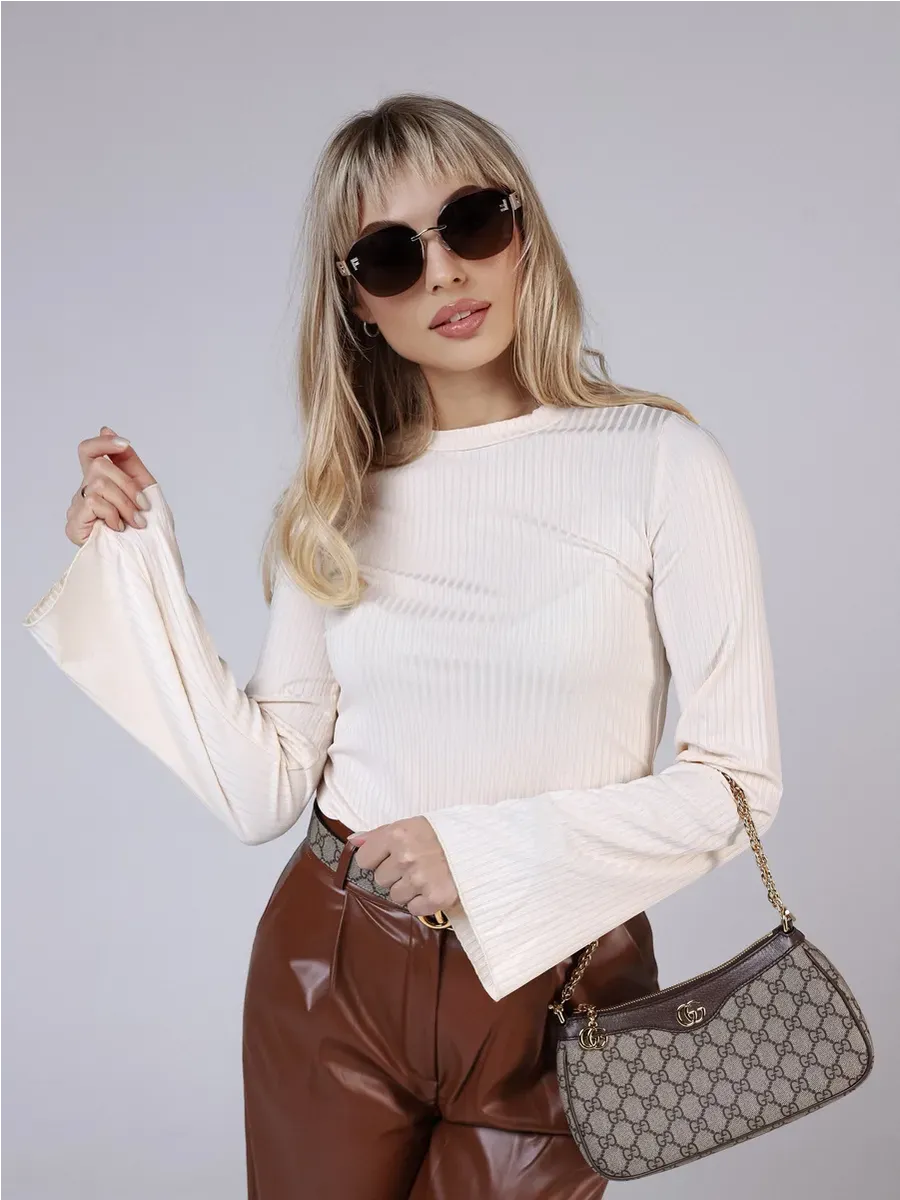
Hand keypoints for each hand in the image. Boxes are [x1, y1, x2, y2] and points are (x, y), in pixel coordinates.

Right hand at [67, 425, 157, 546]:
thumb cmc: (143, 527)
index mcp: (100, 480)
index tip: (124, 444)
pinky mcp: (74, 522)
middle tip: (144, 507)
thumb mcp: (142, 487)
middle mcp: (84, 490)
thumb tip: (106, 428)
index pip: (88, 450)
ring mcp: (77, 506)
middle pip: (100, 466)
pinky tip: (119, 528)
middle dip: (128, 485)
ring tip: (136, 522)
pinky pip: (93, 502)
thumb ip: (128, 460)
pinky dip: (113, 515)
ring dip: (125, 504)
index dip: (102, 442)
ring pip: (99, 484)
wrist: (144, 559)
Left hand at [348, 816, 463, 920]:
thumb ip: (379, 834)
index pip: (364, 858)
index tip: (392, 856)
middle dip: (395, 874)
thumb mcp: (411, 825)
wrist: (480, 847)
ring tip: (427, 875)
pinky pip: (413, 908)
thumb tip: (352, 841)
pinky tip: (434, 886)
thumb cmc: (442, 834)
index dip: (377, 859)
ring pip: (396, 896)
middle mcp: (405, 856)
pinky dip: (423, 902)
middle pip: (380, 879)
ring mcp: (420, 879)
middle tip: (416, 865)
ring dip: (409, 889)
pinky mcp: (435, 898)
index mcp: (397, 834)